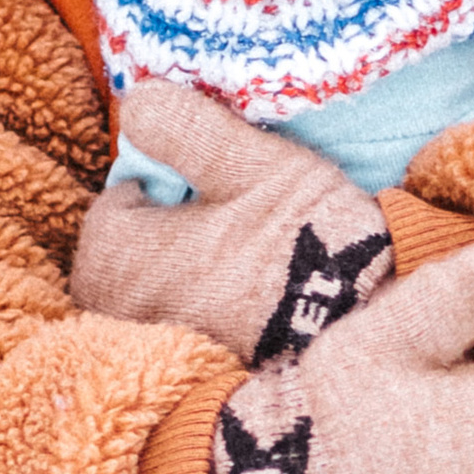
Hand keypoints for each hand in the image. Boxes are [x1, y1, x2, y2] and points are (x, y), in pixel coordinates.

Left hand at [71, 86, 395, 365]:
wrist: (360, 334)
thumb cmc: (303, 242)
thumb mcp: (253, 164)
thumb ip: (188, 128)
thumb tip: (136, 97)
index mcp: (116, 254)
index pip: (113, 204)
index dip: (159, 186)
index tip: (205, 187)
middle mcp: (117, 308)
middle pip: (123, 256)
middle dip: (159, 236)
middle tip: (223, 223)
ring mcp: (151, 349)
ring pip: (148, 296)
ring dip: (180, 278)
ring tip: (240, 265)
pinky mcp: (190, 376)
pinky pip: (179, 331)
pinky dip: (202, 316)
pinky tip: (249, 309)